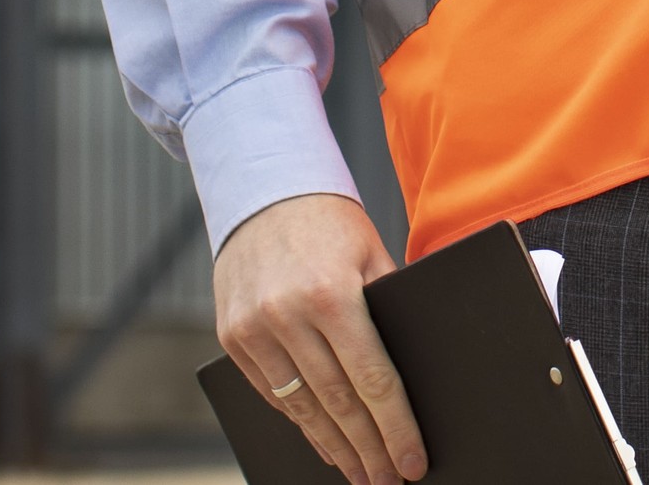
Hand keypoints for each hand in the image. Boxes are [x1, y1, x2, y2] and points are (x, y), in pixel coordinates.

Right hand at [213, 192, 423, 484]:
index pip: (371, 378)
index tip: (412, 461)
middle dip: (368, 448)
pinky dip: (300, 421)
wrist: (263, 192)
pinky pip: (271, 393)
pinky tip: (324, 441)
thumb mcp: (372, 255)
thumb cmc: (332, 223)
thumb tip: (417, 373)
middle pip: (338, 403)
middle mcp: (287, 314)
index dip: (395, 427)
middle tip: (390, 480)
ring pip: (301, 407)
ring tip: (361, 474)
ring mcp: (253, 329)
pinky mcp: (231, 337)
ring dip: (335, 447)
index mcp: (331, 293)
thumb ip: (389, 310)